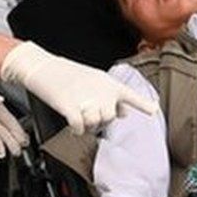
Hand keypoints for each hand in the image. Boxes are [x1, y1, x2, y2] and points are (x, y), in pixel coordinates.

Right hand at [1, 42, 158, 134]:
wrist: (42, 67)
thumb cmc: (67, 74)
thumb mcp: (94, 81)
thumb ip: (111, 97)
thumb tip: (125, 113)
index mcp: (107, 83)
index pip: (129, 94)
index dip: (143, 103)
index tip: (153, 110)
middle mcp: (99, 90)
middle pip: (109, 117)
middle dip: (100, 121)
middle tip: (88, 114)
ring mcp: (85, 98)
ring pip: (95, 123)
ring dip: (88, 125)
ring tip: (80, 117)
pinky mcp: (69, 106)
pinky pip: (80, 127)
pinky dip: (77, 130)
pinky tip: (74, 126)